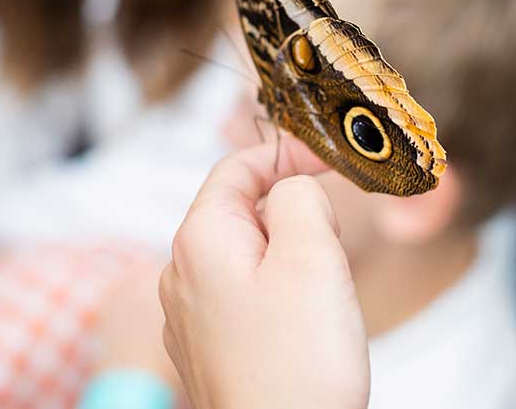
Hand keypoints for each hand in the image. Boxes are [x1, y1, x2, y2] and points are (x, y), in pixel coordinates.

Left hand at [160, 139, 369, 408]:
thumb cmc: (298, 362)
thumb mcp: (313, 253)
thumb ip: (300, 196)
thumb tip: (294, 189)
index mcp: (200, 239)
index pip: (238, 166)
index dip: (287, 153)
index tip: (331, 160)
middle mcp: (182, 274)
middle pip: (246, 211)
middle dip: (297, 217)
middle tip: (333, 251)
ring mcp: (191, 316)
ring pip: (251, 255)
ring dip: (292, 258)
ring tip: (320, 301)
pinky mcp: (210, 349)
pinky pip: (248, 297)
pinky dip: (281, 295)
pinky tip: (303, 329)